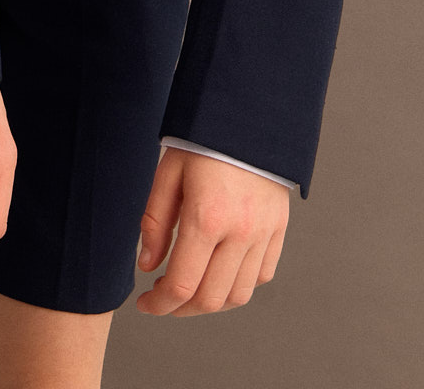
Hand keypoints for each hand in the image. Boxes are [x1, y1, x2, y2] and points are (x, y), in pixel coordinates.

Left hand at [136, 149, 288, 316]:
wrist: (248, 115)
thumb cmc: (201, 139)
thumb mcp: (168, 173)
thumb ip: (155, 222)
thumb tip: (146, 266)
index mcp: (206, 217)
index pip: (182, 285)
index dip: (159, 304)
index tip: (145, 304)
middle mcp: (240, 232)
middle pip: (210, 299)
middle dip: (180, 309)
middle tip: (162, 300)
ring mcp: (263, 233)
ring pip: (238, 295)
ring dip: (210, 302)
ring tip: (189, 289)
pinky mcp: (278, 229)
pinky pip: (262, 275)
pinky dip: (238, 285)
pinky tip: (218, 273)